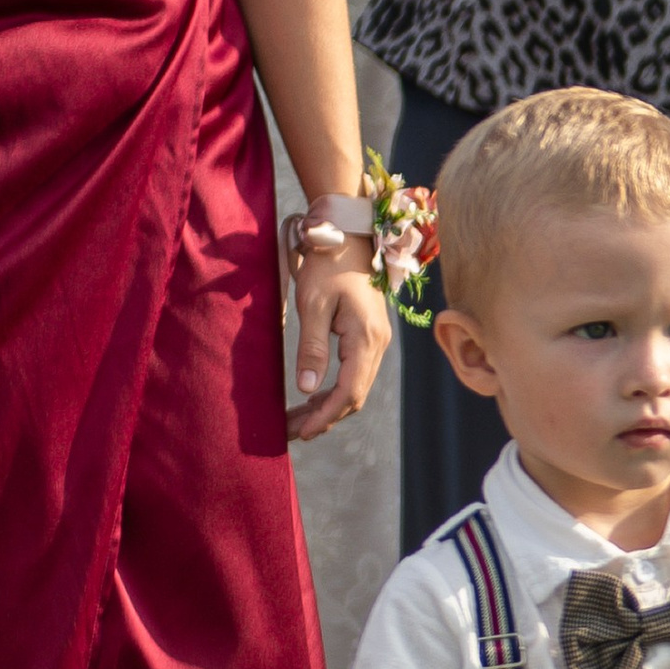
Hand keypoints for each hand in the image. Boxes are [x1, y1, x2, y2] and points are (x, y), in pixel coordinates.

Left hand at [288, 237, 390, 445]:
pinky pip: (355, 374)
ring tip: (298, 420)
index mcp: (366, 338)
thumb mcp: (313, 305)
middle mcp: (378, 344)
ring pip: (355, 387)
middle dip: (324, 418)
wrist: (347, 236)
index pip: (349, 392)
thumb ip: (312, 348)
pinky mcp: (369, 337)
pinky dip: (335, 391)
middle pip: (355, 396)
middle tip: (291, 431)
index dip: (326, 416)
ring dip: (328, 407)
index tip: (302, 432)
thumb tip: (306, 389)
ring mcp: (376, 341)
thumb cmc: (327, 265)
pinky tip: (313, 398)